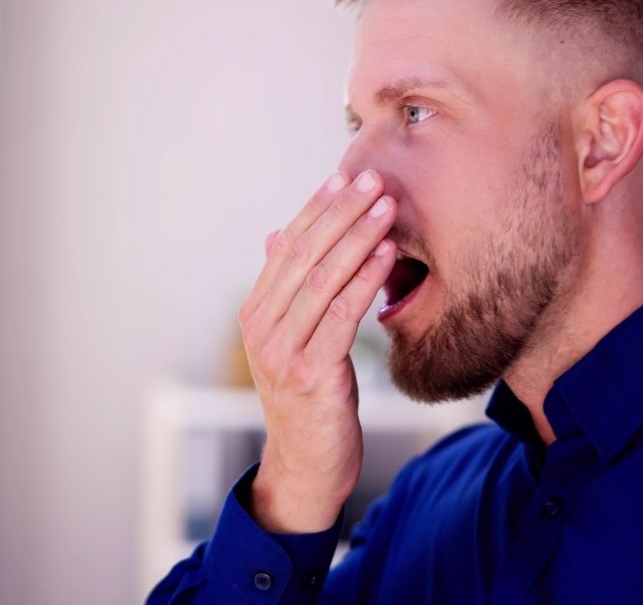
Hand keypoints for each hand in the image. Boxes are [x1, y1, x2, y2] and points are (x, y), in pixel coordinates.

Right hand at [237, 169, 396, 532]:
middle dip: (339, 212)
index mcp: (255, 314)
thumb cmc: (308, 400)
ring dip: (357, 237)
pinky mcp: (310, 374)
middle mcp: (261, 329)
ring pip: (321, 280)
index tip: (344, 176)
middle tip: (371, 177)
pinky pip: (340, 316)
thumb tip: (275, 236)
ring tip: (386, 206)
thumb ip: (287, 292)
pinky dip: (365, 279)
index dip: (315, 209)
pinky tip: (388, 255)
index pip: (285, 248)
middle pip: (302, 256)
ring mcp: (281, 352)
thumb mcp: (291, 342)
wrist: (306, 466)